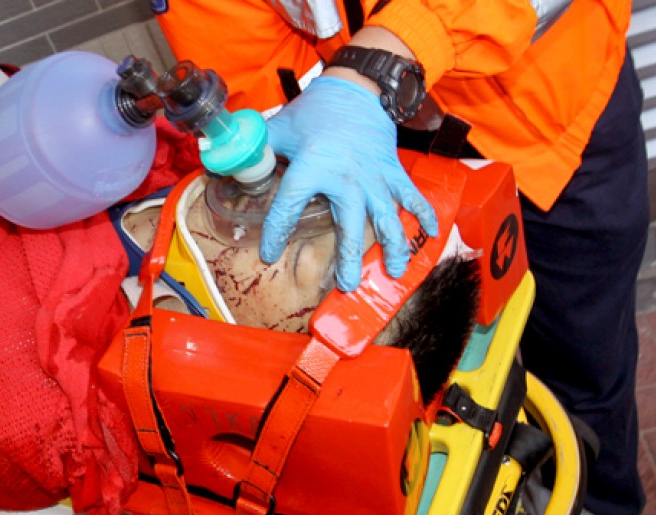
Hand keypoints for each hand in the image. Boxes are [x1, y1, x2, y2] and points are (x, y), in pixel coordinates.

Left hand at [262, 76, 437, 291]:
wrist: (357, 87)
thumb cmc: (315, 111)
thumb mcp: (279, 128)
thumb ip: (256, 150)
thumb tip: (225, 161)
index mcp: (313, 167)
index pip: (288, 207)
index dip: (276, 232)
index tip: (270, 254)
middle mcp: (347, 177)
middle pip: (349, 224)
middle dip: (348, 258)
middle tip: (347, 285)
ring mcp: (375, 176)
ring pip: (387, 217)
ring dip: (392, 246)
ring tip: (394, 273)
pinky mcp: (393, 172)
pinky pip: (412, 196)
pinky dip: (424, 214)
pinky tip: (430, 235)